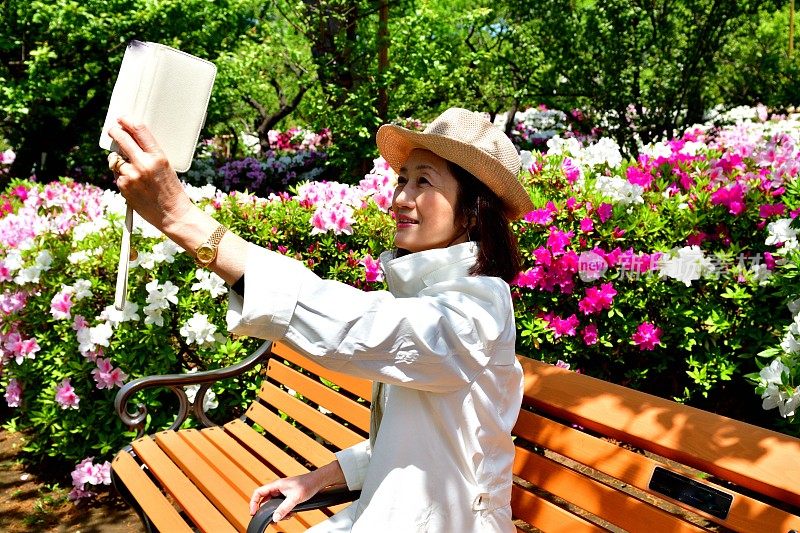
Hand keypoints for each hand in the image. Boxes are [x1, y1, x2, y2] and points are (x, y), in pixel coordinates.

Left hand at [106, 117, 194, 232]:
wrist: (173, 215)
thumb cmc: (172, 191)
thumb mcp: (166, 167)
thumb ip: (148, 154)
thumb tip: (129, 144)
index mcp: (158, 156)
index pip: (139, 130)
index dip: (127, 121)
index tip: (122, 119)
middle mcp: (143, 164)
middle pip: (121, 139)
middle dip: (115, 132)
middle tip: (113, 130)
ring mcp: (131, 176)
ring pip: (116, 159)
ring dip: (120, 161)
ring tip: (134, 172)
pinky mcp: (123, 186)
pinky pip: (116, 175)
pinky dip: (122, 177)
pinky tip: (134, 186)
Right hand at [249, 473, 320, 520]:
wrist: (318, 482)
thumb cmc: (307, 484)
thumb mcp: (295, 498)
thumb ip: (284, 508)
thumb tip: (274, 518)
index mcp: (276, 485)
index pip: (258, 492)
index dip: (253, 503)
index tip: (254, 513)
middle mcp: (278, 488)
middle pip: (265, 501)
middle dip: (268, 511)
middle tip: (274, 518)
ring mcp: (283, 492)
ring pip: (274, 505)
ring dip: (278, 512)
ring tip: (286, 516)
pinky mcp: (288, 496)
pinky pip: (281, 506)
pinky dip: (284, 512)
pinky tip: (291, 513)